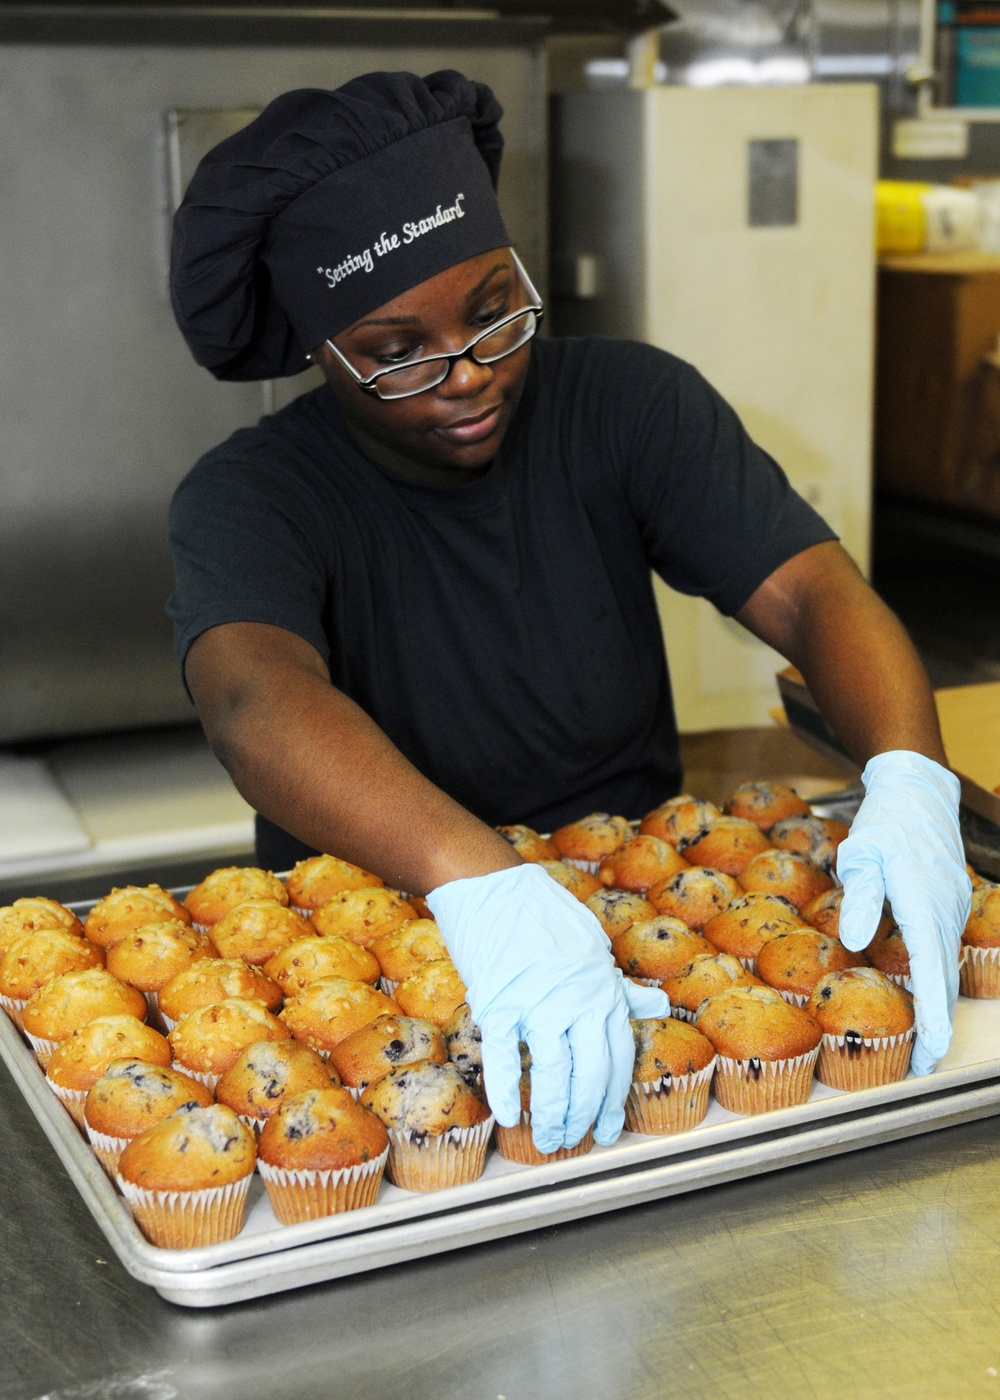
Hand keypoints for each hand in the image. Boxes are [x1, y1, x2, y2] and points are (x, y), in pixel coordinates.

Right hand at [427, 863, 668, 1151]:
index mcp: (602, 989)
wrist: (493, 886)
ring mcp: (538, 1002)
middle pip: (591, 1073)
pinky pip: (505, 1056)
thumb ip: (618, 985)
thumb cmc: (543, 915)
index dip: (614, 1098)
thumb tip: (657, 1005)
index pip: (619, 1056)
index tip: (608, 1126)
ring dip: (552, 1114)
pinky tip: (509, 1115)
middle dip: (585, 1116)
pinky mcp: (499, 1001)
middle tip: (574, 1141)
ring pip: (554, 1073)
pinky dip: (507, 1090)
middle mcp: (577, 1000)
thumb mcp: (592, 946)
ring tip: (547, 1140)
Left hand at [837, 751, 971, 1075]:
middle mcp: (944, 912)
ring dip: (938, 1005)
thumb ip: (862, 898)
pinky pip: (944, 949)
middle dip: (938, 1026)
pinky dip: (937, 979)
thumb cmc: (886, 821)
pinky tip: (925, 998)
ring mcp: (951, 909)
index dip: (933, 1016)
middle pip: (945, 980)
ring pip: (947, 967)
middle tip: (923, 1066)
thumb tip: (855, 942)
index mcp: (922, 903)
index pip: (931, 971)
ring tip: (924, 1044)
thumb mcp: (863, 854)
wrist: (917, 791)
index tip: (932, 1052)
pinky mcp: (948, 905)